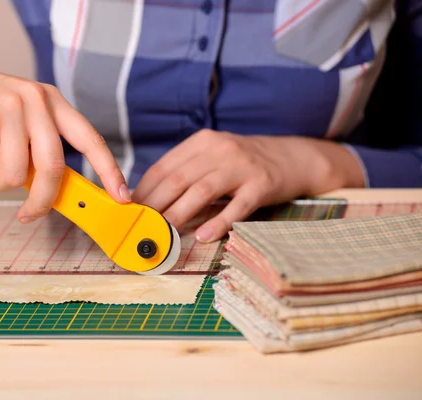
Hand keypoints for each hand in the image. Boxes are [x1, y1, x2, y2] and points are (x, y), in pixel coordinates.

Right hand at [0, 35, 129, 221]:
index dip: (109, 171)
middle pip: (52, 169)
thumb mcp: (17, 122)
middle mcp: (37, 100)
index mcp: (53, 103)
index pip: (90, 139)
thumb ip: (35, 151)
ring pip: (12, 173)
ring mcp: (11, 105)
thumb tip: (52, 193)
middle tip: (26, 215)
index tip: (123, 197)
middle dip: (40, 201)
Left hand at [132, 129, 363, 241]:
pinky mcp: (261, 184)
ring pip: (202, 191)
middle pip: (178, 179)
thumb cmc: (242, 163)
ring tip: (163, 233)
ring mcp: (241, 166)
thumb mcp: (212, 158)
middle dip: (155, 205)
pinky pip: (236, 207)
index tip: (130, 211)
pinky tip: (203, 236)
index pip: (163, 167)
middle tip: (140, 226)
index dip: (143, 190)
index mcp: (201, 142)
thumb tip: (149, 201)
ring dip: (179, 214)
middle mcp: (219, 150)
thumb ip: (185, 173)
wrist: (291, 157)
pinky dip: (218, 222)